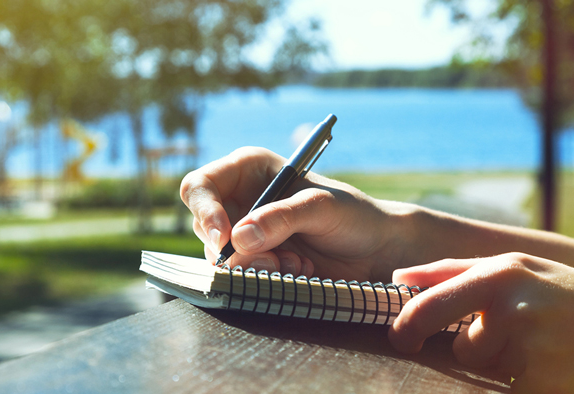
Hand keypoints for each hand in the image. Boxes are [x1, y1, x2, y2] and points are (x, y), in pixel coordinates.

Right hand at [180, 147, 410, 280]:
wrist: (374, 251)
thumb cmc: (352, 215)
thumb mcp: (322, 208)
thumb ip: (282, 218)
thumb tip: (239, 238)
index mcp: (248, 170)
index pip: (200, 186)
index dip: (204, 210)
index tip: (224, 238)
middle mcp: (238, 198)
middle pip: (204, 226)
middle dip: (234, 249)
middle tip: (273, 260)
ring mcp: (243, 232)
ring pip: (219, 256)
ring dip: (256, 266)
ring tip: (296, 264)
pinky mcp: (253, 260)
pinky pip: (239, 274)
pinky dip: (265, 277)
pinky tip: (297, 270)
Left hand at [389, 253, 573, 392]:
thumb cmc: (558, 291)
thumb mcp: (512, 267)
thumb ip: (451, 271)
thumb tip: (398, 276)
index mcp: (498, 275)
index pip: (429, 306)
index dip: (407, 326)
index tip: (401, 339)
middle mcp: (513, 309)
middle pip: (461, 349)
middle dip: (472, 350)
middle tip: (496, 341)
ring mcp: (533, 348)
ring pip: (490, 370)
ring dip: (506, 363)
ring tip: (540, 343)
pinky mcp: (544, 381)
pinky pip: (513, 388)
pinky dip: (527, 381)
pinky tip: (551, 361)